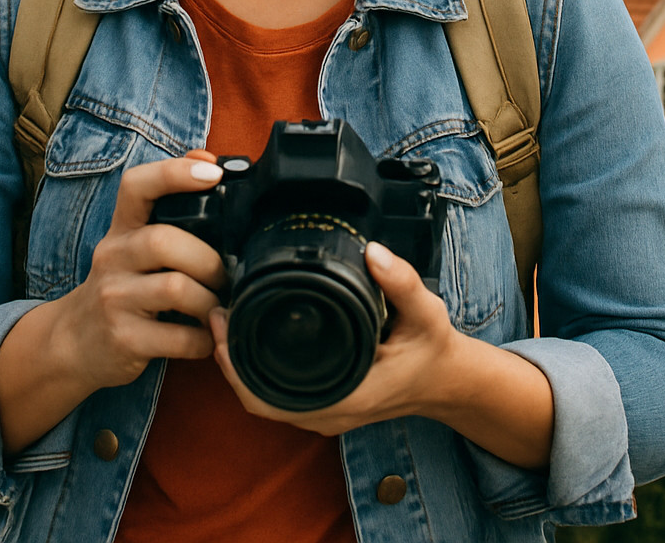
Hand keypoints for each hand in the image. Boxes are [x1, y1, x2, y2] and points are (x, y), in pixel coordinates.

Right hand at [0, 149, 225, 453]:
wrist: (70, 343)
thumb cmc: (121, 285)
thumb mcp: (134, 243)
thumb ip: (168, 204)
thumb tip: (207, 159)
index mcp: (121, 228)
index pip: (136, 185)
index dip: (174, 173)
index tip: (214, 172)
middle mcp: (112, 257)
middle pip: (164, 241)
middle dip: (208, 259)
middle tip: (226, 276)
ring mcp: (114, 298)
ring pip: (176, 289)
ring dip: (210, 302)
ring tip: (218, 310)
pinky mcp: (122, 339)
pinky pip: (177, 337)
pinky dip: (203, 340)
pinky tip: (206, 339)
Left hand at [210, 241, 554, 466]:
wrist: (448, 381)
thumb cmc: (433, 349)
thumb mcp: (426, 312)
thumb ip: (400, 282)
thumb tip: (371, 252)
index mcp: (347, 396)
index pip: (272, 398)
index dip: (237, 367)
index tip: (223, 324)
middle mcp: (330, 412)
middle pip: (258, 398)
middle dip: (229, 359)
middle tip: (216, 311)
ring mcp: (326, 412)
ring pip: (265, 399)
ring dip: (241, 365)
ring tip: (225, 319)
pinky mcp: (326, 404)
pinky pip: (279, 396)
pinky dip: (258, 372)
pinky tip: (249, 337)